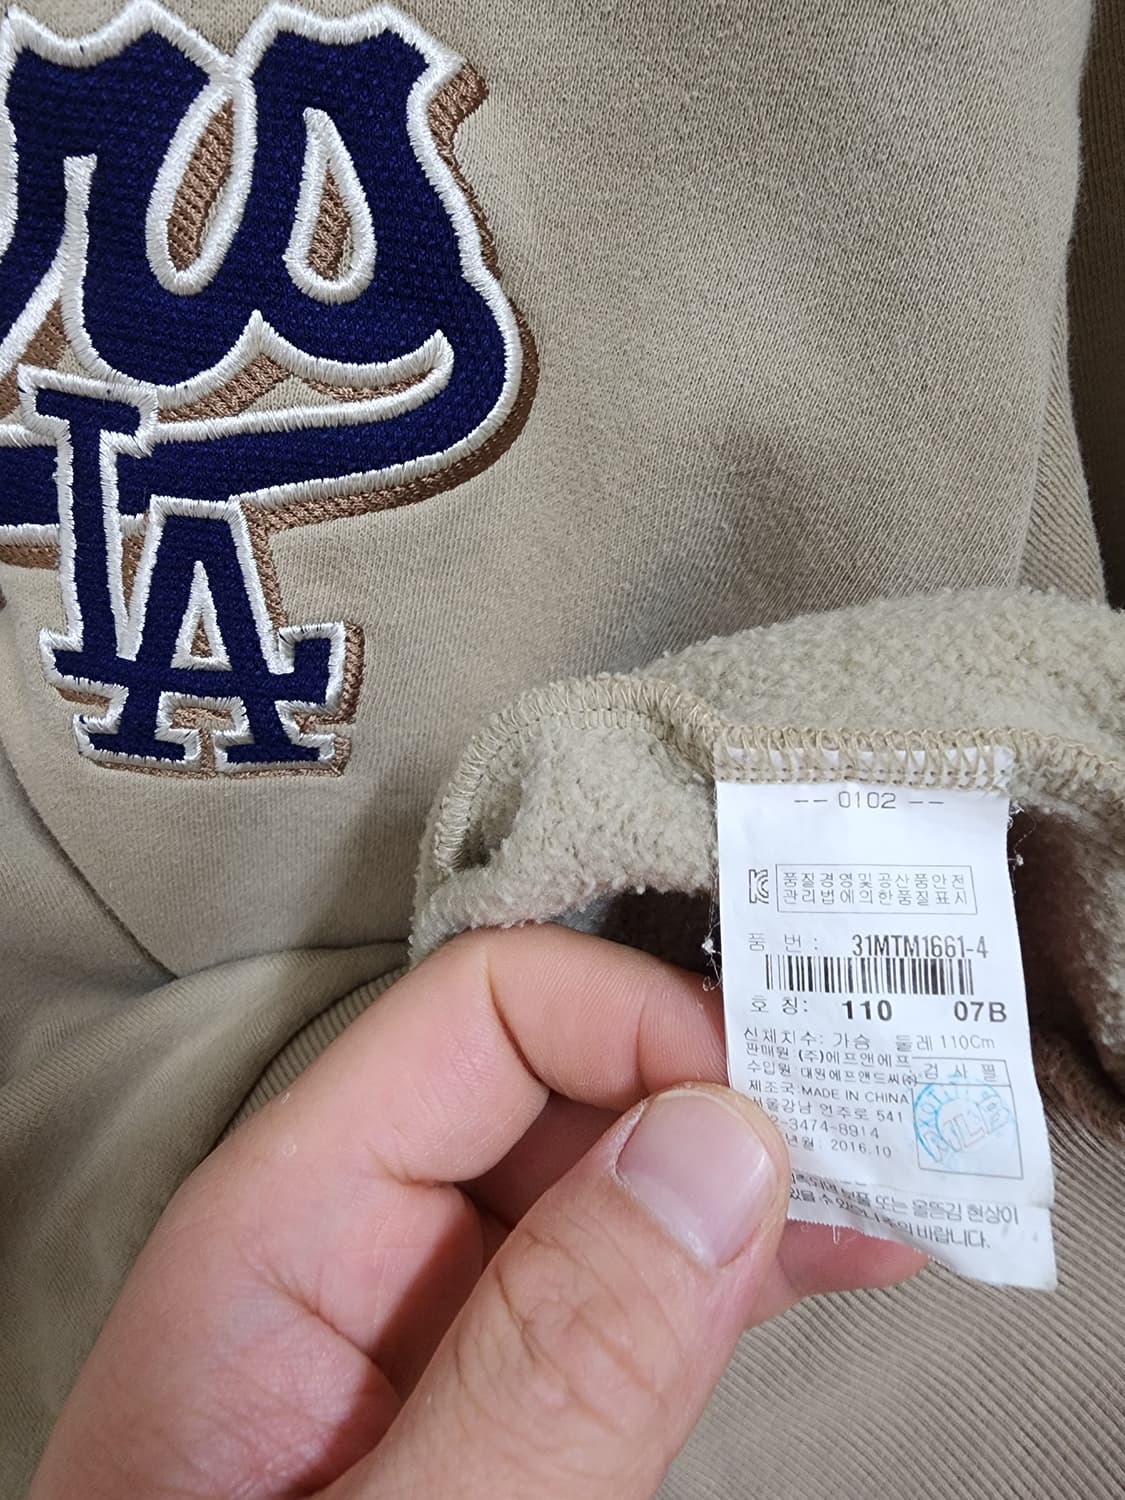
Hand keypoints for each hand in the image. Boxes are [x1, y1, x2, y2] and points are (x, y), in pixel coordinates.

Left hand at [30, 926, 922, 1498]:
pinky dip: (737, 1263)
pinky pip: (623, 1282)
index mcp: (288, 1226)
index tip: (780, 1107)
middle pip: (559, 1079)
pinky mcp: (489, 1391)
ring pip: (610, 1175)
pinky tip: (828, 1256)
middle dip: (722, 1087)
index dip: (641, 1028)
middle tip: (889, 1119)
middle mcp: (362, 1240)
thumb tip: (714, 1146)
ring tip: (900, 1182)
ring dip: (757, 1175)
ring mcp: (434, 1316)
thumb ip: (547, 1365)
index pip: (481, 1016)